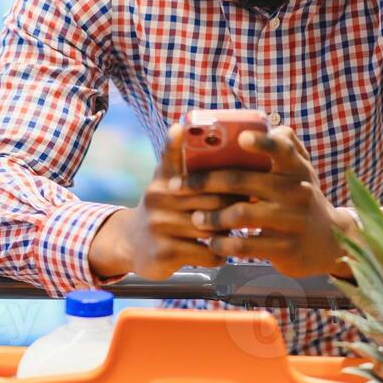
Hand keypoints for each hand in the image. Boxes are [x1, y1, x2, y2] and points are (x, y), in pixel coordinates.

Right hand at [89, 125, 226, 279]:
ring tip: (239, 230)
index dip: (177, 143)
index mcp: (164, 179)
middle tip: (253, 204)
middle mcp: (158, 198)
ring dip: (229, 230)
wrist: (130, 243)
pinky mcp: (164, 253)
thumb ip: (182, 158)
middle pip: (211, 197)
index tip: (182, 129)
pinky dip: (220, 253)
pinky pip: (207, 253)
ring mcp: (160, 225)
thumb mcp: (167, 181)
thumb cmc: (163, 208)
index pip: (172, 156)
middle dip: (235, 202)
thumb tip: (202, 132)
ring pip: (212, 227)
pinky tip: (221, 250)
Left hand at [173, 126, 356, 277]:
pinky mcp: (285, 247)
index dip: (261, 142)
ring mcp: (291, 220)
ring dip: (212, 216)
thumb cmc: (302, 199)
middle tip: (178, 186)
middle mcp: (296, 191)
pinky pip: (247, 244)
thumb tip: (268, 122)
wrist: (329, 243)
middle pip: (244, 181)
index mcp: (296, 168)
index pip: (282, 148)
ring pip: (241, 214)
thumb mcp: (301, 172)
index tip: (240, 138)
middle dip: (205, 182)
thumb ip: (287, 147)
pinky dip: (224, 242)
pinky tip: (212, 240)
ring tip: (195, 218)